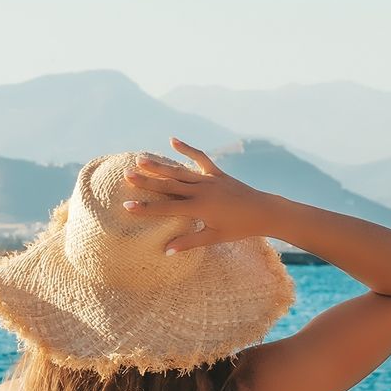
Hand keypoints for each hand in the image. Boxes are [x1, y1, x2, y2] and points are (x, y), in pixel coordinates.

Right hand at [122, 138, 281, 253]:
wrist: (264, 211)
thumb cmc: (240, 228)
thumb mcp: (214, 238)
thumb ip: (189, 242)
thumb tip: (166, 250)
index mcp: (200, 208)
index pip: (167, 208)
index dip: (146, 208)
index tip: (127, 205)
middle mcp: (202, 191)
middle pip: (169, 185)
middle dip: (146, 181)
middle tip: (126, 175)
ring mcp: (209, 179)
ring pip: (180, 171)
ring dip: (159, 165)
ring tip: (140, 158)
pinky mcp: (217, 173)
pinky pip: (200, 158)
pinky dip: (187, 149)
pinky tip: (172, 140)